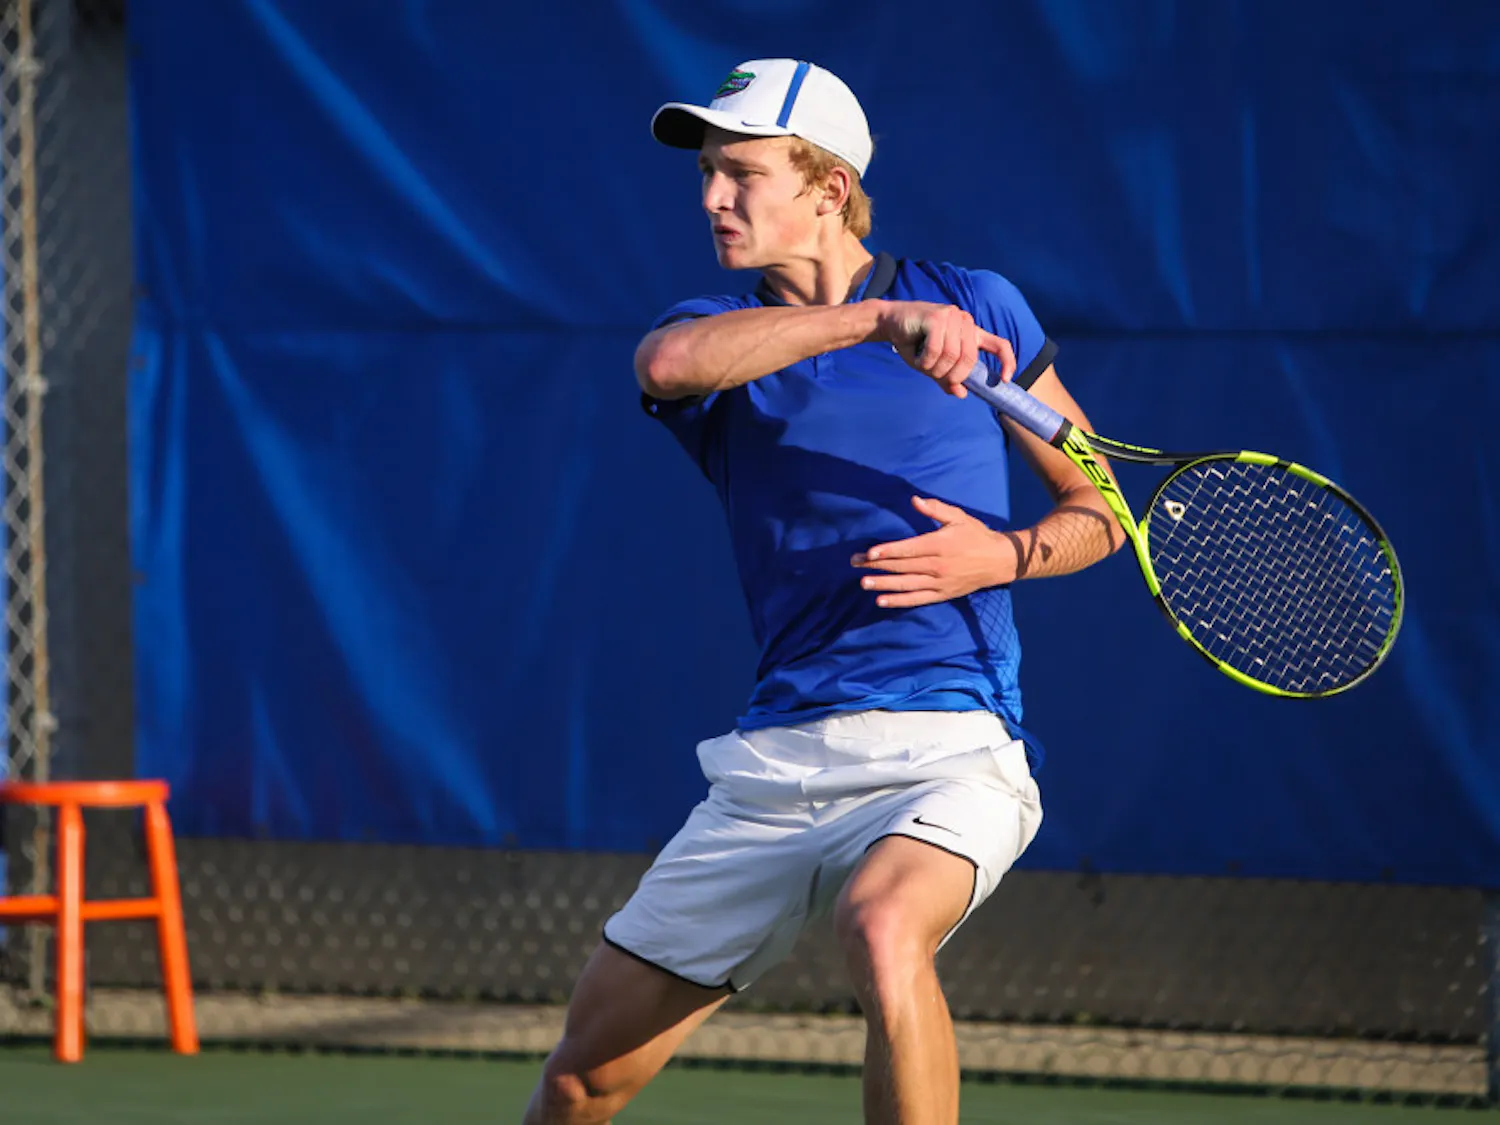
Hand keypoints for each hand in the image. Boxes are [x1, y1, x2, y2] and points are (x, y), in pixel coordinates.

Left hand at [851, 496, 1018, 607]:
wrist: (998, 561)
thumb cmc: (976, 535)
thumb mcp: (958, 517)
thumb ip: (936, 509)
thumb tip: (915, 500)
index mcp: (940, 544)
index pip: (909, 549)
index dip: (888, 551)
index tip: (869, 553)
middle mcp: (938, 565)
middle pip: (902, 567)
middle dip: (877, 565)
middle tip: (854, 563)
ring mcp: (939, 582)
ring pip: (906, 584)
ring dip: (883, 584)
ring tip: (863, 583)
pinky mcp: (942, 594)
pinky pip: (917, 599)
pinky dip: (899, 601)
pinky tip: (881, 601)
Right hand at [877, 302, 1016, 396]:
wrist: (890, 322)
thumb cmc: (914, 342)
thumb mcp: (933, 365)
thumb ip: (948, 378)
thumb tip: (962, 394)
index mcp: (972, 333)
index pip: (999, 345)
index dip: (1007, 362)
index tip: (1005, 380)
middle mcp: (966, 322)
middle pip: (969, 359)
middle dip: (952, 375)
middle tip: (934, 376)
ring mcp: (952, 317)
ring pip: (951, 356)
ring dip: (934, 369)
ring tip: (921, 364)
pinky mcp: (937, 317)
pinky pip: (935, 350)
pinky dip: (924, 361)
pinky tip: (915, 357)